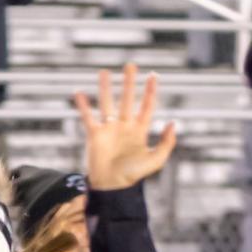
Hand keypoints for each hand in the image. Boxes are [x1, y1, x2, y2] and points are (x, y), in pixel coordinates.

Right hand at [74, 65, 176, 189]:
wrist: (112, 187)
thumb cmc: (133, 176)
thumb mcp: (156, 160)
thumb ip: (167, 142)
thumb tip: (172, 123)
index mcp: (139, 130)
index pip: (146, 106)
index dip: (150, 91)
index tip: (153, 75)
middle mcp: (124, 126)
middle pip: (127, 99)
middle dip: (129, 82)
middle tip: (130, 65)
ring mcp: (109, 129)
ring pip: (107, 103)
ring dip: (106, 88)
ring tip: (104, 72)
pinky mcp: (95, 135)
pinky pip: (88, 117)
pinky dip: (83, 105)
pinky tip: (79, 93)